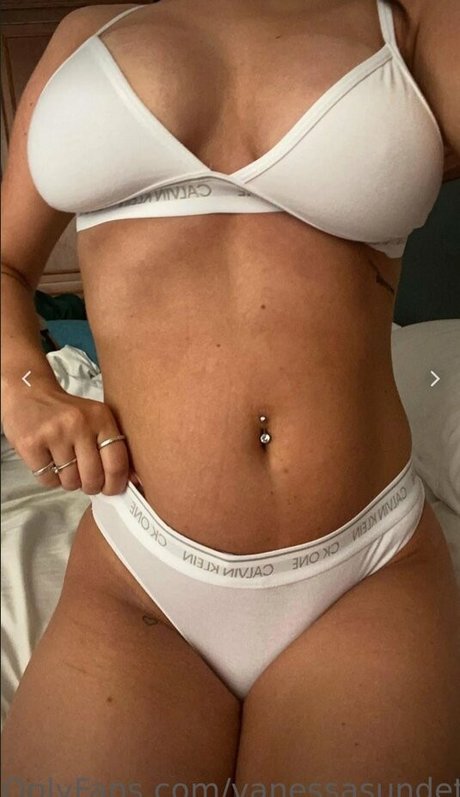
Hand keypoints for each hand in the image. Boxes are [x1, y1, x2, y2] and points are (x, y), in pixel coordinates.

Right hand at [2, 381, 129, 494]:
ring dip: (69, 482)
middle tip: (87, 482)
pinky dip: (50, 479)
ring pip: (70, 481)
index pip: (117, 462)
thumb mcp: (96, 419)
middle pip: (93, 477)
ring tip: (65, 466)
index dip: (116, 483)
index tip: (111, 489)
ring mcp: (54, 433)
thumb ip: (113, 446)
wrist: (29, 393)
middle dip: (91, 487)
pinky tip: (49, 463)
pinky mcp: (31, 444)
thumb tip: (134, 480)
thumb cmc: (67, 412)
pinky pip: (48, 480)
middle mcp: (79, 424)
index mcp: (101, 418)